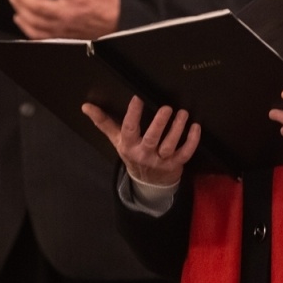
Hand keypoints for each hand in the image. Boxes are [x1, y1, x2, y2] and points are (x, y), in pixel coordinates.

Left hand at [7, 0, 120, 38]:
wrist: (109, 32)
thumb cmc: (105, 6)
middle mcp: (67, 12)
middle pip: (38, 5)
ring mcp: (60, 26)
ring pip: (34, 20)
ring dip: (20, 8)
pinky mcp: (57, 36)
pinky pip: (36, 34)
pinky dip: (24, 26)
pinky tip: (18, 16)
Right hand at [84, 95, 200, 187]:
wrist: (148, 184)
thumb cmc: (132, 154)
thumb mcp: (117, 140)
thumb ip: (103, 122)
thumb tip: (86, 106)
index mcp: (129, 146)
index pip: (129, 129)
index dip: (133, 114)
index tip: (137, 98)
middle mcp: (144, 154)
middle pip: (152, 139)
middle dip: (160, 123)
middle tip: (167, 107)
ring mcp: (161, 161)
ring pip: (170, 145)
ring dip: (178, 129)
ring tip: (183, 113)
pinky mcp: (175, 165)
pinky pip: (185, 153)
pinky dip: (192, 141)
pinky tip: (195, 127)